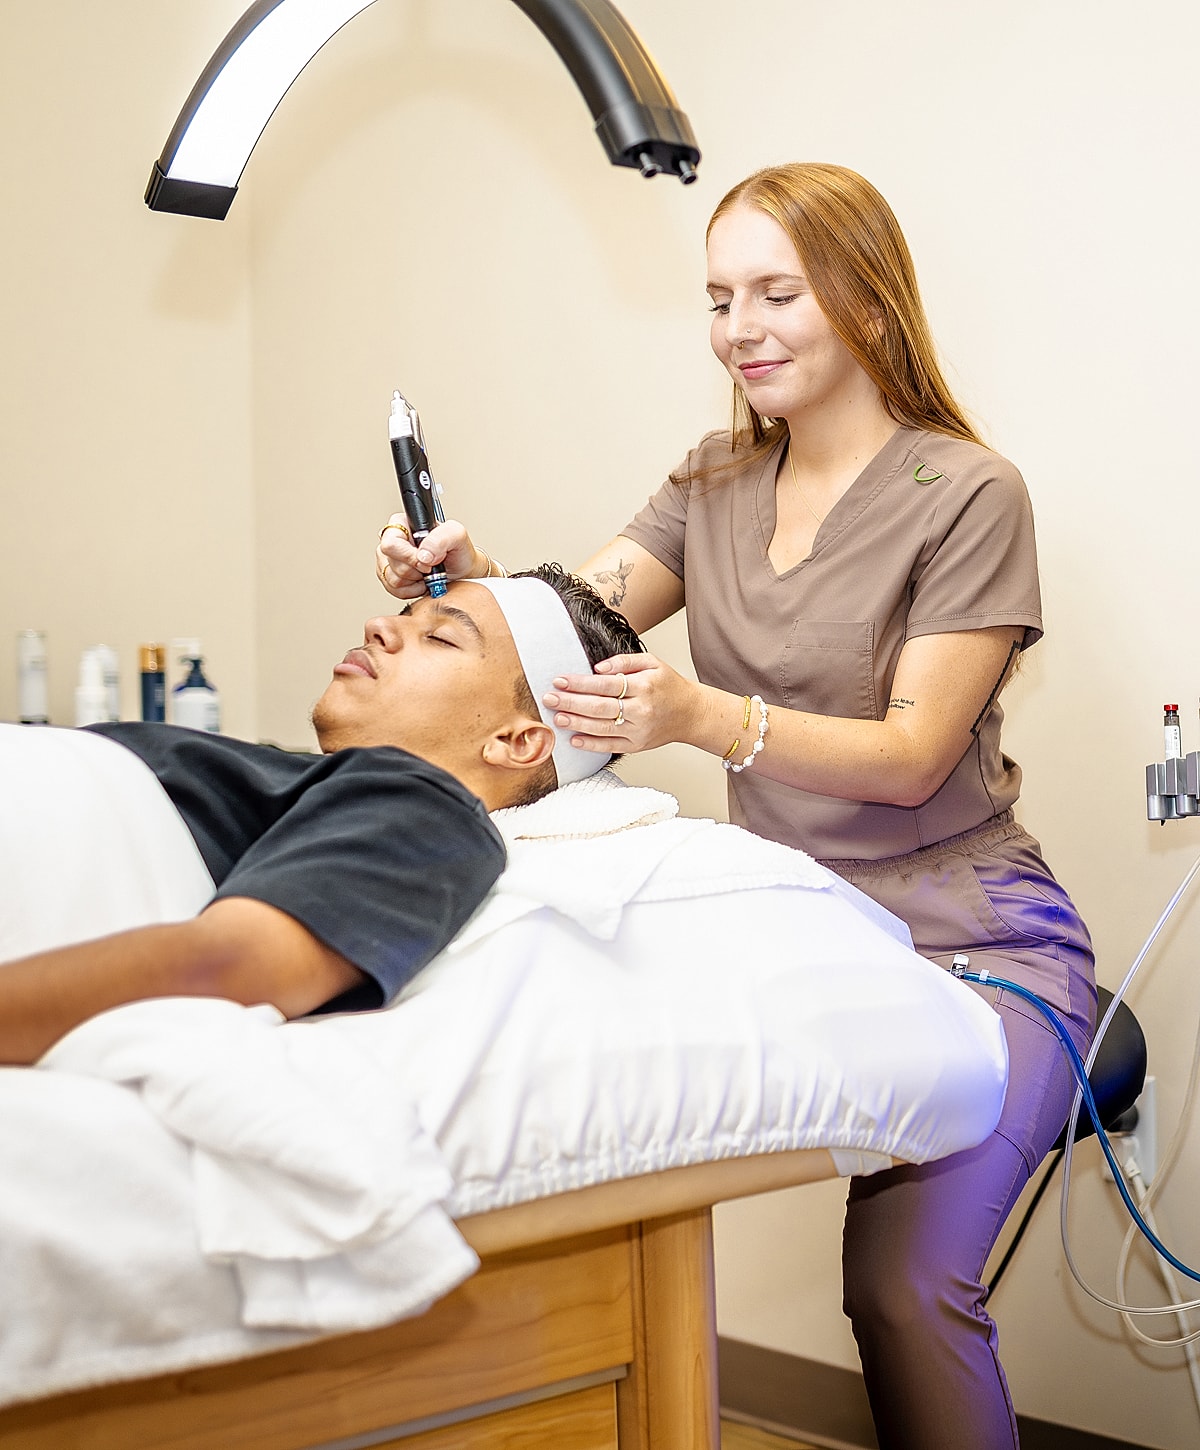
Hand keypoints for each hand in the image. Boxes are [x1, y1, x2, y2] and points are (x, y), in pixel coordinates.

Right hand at [376, 517, 479, 597]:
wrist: (463, 573)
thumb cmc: (458, 552)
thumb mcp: (457, 535)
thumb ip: (441, 538)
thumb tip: (423, 555)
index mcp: (403, 524)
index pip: (390, 543)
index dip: (408, 556)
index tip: (427, 562)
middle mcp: (393, 541)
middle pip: (392, 563)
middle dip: (415, 570)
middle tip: (431, 567)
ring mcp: (390, 561)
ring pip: (393, 579)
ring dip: (415, 581)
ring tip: (429, 573)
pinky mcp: (391, 579)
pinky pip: (394, 590)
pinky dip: (412, 591)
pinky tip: (423, 582)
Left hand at [541, 652, 699, 756]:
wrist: (691, 713)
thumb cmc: (669, 686)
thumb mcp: (652, 663)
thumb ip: (624, 661)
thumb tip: (597, 669)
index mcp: (644, 686)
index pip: (605, 685)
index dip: (580, 683)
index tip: (559, 680)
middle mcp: (641, 710)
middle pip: (599, 707)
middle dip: (571, 703)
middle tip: (549, 698)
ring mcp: (639, 730)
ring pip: (601, 728)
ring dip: (576, 723)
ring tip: (556, 718)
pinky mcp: (637, 746)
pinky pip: (609, 746)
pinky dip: (590, 745)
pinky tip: (574, 740)